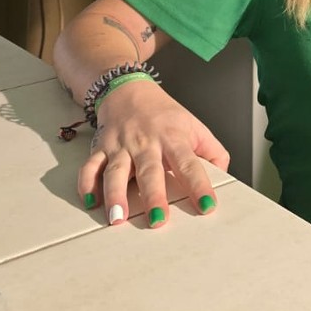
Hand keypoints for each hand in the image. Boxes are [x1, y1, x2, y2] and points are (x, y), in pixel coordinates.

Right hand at [78, 77, 230, 226]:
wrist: (129, 90)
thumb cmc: (164, 115)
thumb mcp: (195, 127)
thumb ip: (213, 152)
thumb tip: (224, 176)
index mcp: (173, 138)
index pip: (190, 164)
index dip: (199, 185)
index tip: (207, 206)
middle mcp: (146, 143)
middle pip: (150, 171)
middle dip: (153, 196)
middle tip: (157, 220)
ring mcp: (121, 145)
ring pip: (116, 171)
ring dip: (115, 195)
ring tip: (118, 219)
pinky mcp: (101, 148)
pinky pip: (90, 166)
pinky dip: (86, 184)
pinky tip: (90, 202)